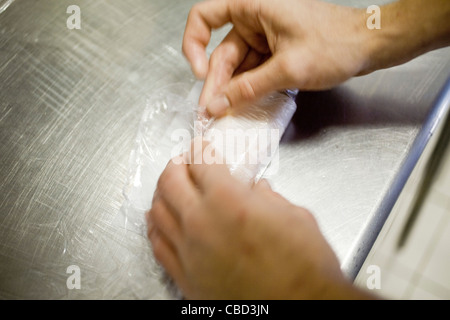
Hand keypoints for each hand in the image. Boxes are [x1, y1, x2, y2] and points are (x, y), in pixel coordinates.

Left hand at [146, 143, 372, 298]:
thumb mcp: (296, 218)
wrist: (300, 311)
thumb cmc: (305, 269)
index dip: (200, 149)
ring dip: (162, 192)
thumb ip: (269, 198)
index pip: (201, 163)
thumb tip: (256, 189)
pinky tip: (159, 220)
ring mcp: (189, 252)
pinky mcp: (185, 277)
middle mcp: (201, 223)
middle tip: (184, 162)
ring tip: (170, 187)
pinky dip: (156, 227)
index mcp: (230, 201)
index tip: (201, 147)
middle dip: (176, 165)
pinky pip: (158, 245)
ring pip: (157, 211)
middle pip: (170, 181)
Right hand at [182, 0, 369, 116]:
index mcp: (253, 6)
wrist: (368, 46)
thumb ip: (249, 88)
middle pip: (222, 52)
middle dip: (216, 83)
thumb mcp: (288, 69)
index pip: (204, 16)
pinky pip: (252, 71)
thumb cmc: (335, 45)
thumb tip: (218, 105)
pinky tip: (242, 106)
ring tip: (224, 115)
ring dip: (231, 90)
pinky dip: (247, 88)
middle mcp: (254, 19)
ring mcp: (265, 36)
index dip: (194, 44)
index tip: (199, 71)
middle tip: (210, 112)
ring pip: (237, 66)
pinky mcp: (274, 51)